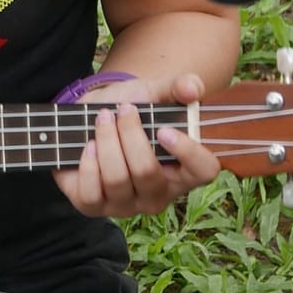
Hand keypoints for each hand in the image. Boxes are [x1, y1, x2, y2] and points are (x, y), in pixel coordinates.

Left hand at [54, 74, 222, 220]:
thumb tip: (191, 89)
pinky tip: (88, 145)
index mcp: (184, 170)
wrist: (92, 116)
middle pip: (147, 173)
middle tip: (122, 110)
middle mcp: (158, 194)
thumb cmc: (131, 109)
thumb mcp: (156, 92)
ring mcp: (126, 205)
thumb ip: (179, 86)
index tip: (164, 130)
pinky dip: (88, 165)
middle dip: (130, 136)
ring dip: (106, 143)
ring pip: (117, 181)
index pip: (204, 171)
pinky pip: (91, 194)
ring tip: (102, 120)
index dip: (188, 152)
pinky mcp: (94, 207)